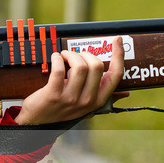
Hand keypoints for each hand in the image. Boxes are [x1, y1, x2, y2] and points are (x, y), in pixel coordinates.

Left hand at [12, 36, 126, 124]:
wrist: (37, 122)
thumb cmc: (62, 109)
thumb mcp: (85, 107)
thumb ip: (102, 97)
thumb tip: (126, 94)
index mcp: (98, 100)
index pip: (116, 75)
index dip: (119, 55)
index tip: (117, 40)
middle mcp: (87, 100)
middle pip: (97, 66)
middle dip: (86, 54)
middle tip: (77, 55)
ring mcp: (70, 99)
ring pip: (80, 66)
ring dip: (71, 54)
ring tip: (64, 56)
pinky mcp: (54, 94)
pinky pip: (59, 69)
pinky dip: (57, 58)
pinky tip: (55, 58)